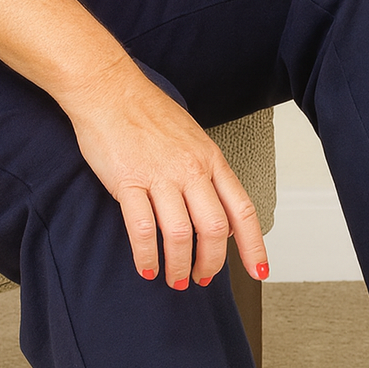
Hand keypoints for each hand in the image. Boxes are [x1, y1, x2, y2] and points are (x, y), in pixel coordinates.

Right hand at [65, 61, 267, 287]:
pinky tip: (147, 268)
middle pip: (214, 229)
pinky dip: (147, 256)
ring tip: (174, 279)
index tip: (259, 270)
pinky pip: (142, 229)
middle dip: (211, 263)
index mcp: (211, 160)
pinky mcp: (128, 182)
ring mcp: (160, 176)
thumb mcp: (193, 139)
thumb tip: (218, 211)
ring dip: (179, 265)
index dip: (254, 246)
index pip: (242, 210)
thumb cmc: (147, 112)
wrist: (108, 89)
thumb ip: (207, 173)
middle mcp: (191, 170)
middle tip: (202, 277)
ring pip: (180, 234)